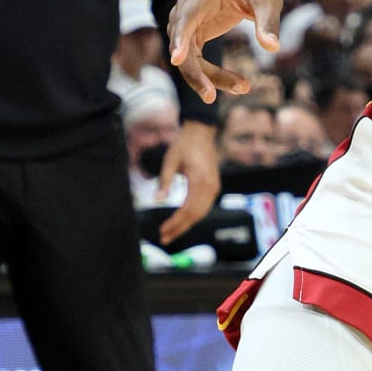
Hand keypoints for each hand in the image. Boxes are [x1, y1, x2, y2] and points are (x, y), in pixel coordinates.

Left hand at [157, 120, 220, 246]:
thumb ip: (164, 181)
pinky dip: (193, 217)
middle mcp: (210, 187)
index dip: (175, 223)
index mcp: (199, 181)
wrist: (201, 132)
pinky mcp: (214, 186)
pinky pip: (205, 207)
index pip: (187, 210)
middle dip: (179, 228)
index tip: (163, 231)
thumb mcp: (170, 160)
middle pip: (195, 216)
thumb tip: (157, 200)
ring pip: (201, 213)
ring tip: (172, 233)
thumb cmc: (184, 144)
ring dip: (186, 225)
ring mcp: (214, 187)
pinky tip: (183, 221)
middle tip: (164, 238)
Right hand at [168, 0, 281, 100]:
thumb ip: (269, 21)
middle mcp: (186, 10)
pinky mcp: (193, 34)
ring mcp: (186, 24)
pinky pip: (196, 61)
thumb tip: (273, 48)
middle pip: (182, 47)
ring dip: (210, 78)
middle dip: (196, 74)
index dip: (181, 39)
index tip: (178, 60)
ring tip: (243, 87)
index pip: (186, 18)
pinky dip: (212, 75)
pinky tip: (238, 84)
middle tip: (212, 98)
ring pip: (188, 60)